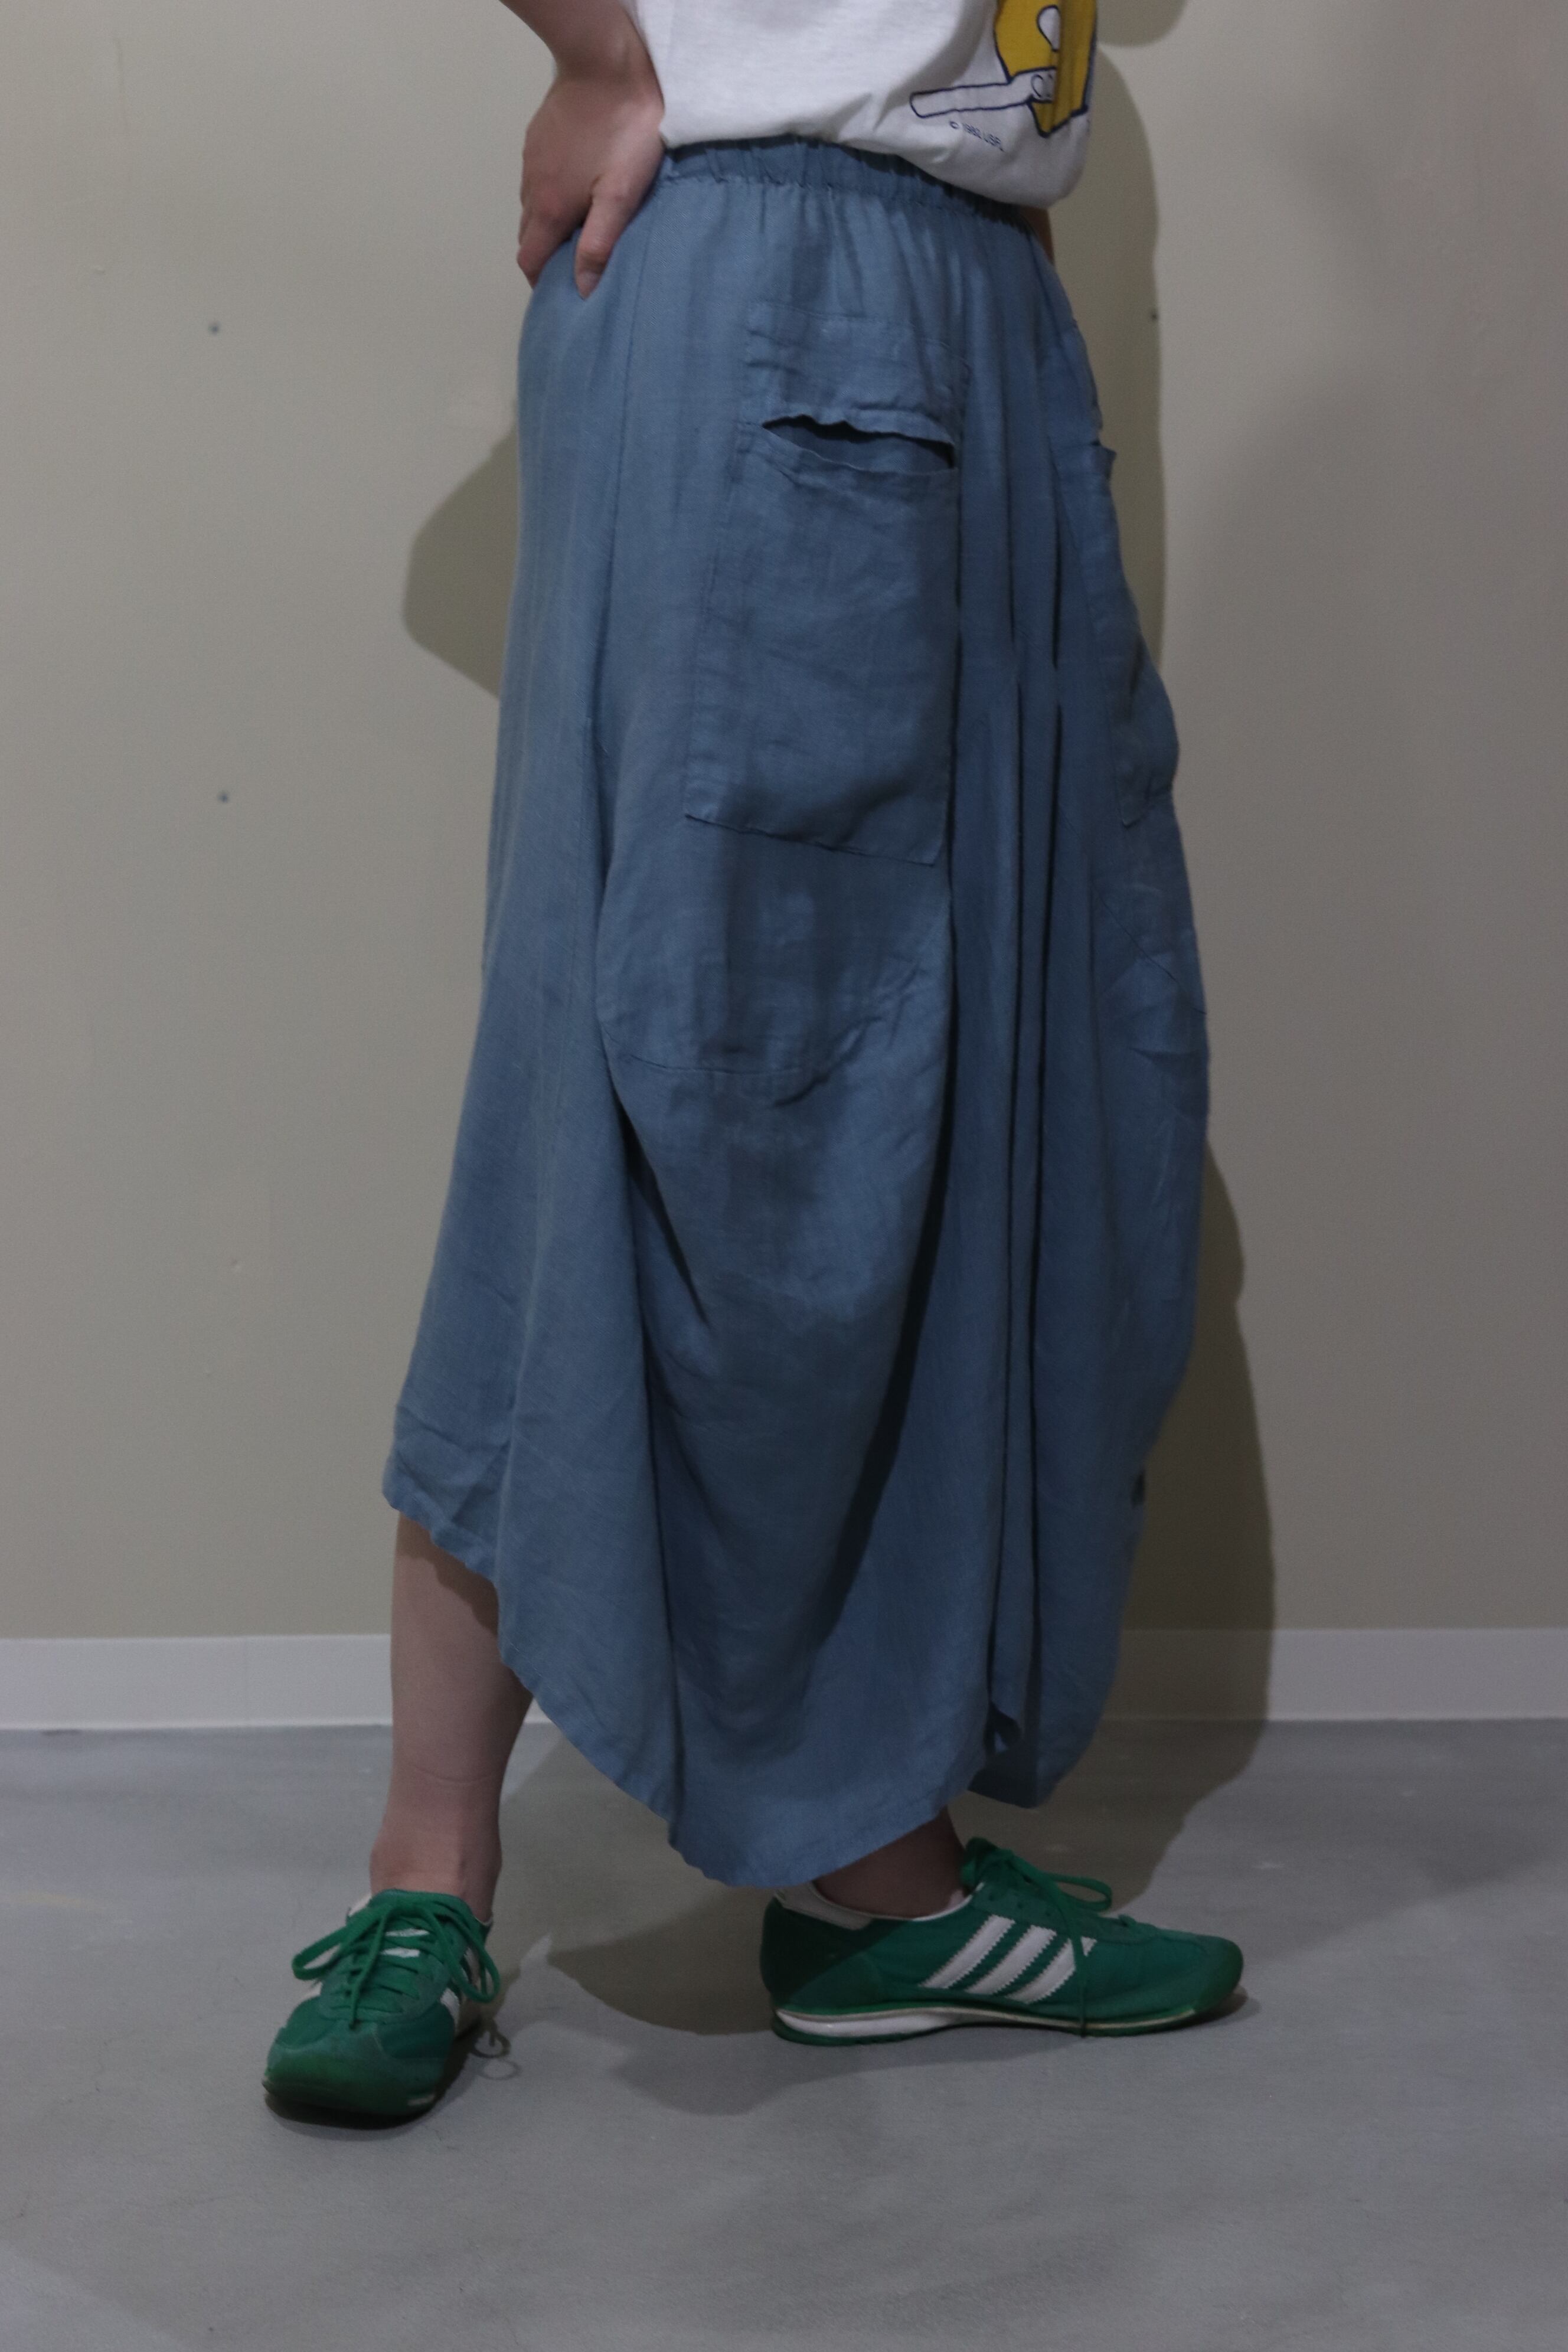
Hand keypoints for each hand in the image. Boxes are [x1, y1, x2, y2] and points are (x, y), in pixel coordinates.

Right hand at [517, 42, 664, 297]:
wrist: (608, 64)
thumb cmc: (624, 131)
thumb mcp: (621, 195)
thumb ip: (599, 244)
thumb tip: (582, 289)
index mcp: (548, 208)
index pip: (529, 260)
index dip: (541, 282)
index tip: (559, 292)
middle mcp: (532, 186)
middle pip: (529, 235)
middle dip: (545, 255)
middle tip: (574, 263)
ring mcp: (531, 159)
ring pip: (532, 206)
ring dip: (548, 223)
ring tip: (578, 227)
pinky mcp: (538, 136)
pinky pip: (536, 177)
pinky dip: (549, 193)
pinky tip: (575, 187)